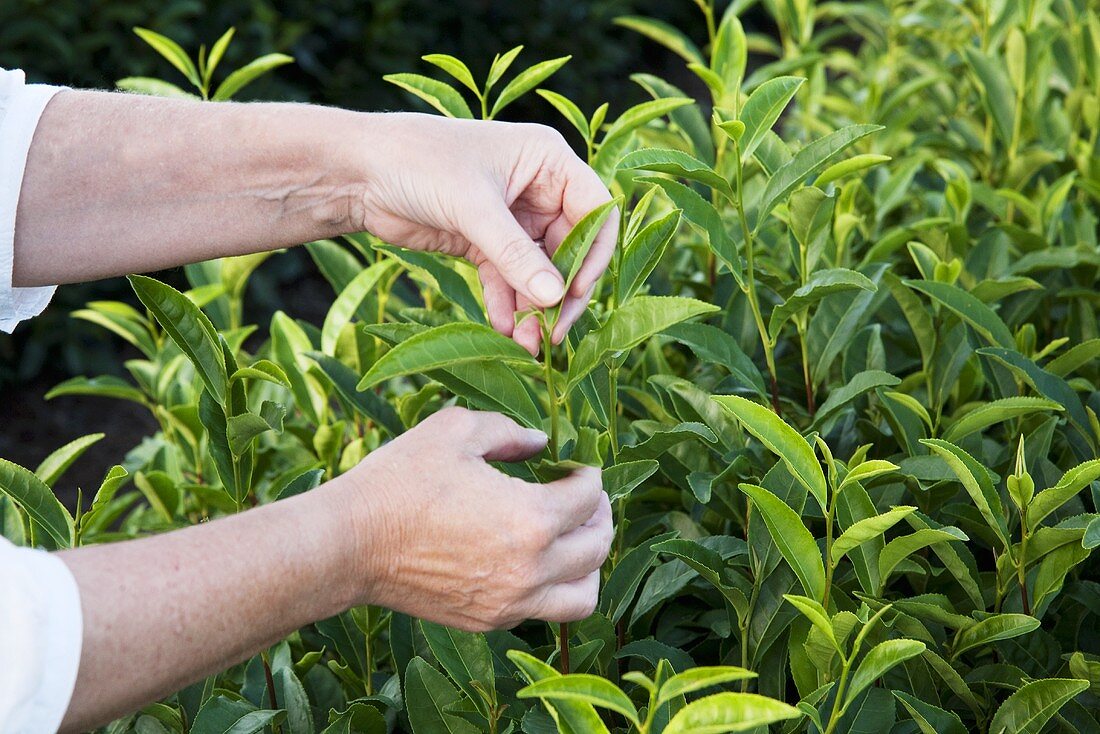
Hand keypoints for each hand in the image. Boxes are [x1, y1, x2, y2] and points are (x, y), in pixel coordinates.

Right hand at [340, 407, 611, 630]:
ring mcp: (510, 601)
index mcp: (531, 518)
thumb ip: (508, 430)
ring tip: (573, 540)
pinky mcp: (488, 620)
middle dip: (598, 515)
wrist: (349, 545)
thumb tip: (539, 441)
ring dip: (589, 564)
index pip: (589, 497)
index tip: (576, 465)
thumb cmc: (399, 482)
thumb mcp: (455, 431)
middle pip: (597, 546)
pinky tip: (534, 561)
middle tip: (584, 498)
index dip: (589, 475)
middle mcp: (531, 568)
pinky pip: (544, 611)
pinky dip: (554, 587)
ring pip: (584, 595)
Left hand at [354, 113, 618, 352]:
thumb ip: (516, 254)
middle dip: (560, 292)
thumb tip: (556, 297)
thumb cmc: (418, 162)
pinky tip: (501, 330)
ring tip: (526, 344)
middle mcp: (537, 189)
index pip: (595, 211)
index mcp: (548, 161)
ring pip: (538, 272)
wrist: (357, 172)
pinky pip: (507, 280)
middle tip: (554, 333)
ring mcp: (512, 218)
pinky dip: (506, 306)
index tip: (575, 291)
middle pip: (570, 249)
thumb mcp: (473, 208)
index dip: (593, 254)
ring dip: (533, 309)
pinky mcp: (483, 242)